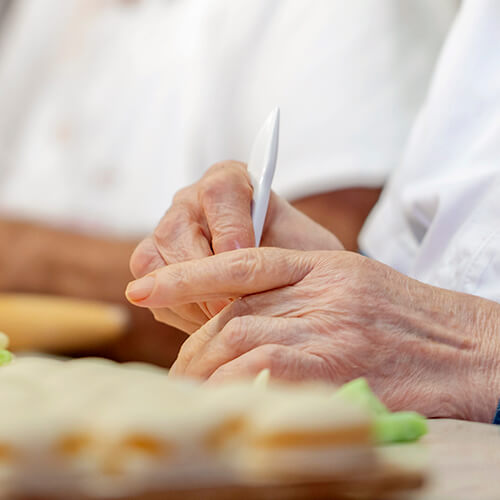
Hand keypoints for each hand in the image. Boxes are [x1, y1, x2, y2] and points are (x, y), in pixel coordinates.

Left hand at [126, 248, 499, 421]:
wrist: (466, 348)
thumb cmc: (405, 321)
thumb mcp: (349, 286)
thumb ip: (297, 295)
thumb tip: (242, 322)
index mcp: (320, 265)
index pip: (240, 262)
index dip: (186, 273)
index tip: (143, 286)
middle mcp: (317, 290)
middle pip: (231, 311)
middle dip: (196, 345)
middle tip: (179, 372)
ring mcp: (325, 325)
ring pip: (237, 340)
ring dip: (205, 369)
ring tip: (190, 392)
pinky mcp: (334, 364)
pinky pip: (261, 372)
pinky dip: (231, 386)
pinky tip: (220, 400)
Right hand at [128, 161, 341, 332]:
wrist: (286, 280)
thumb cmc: (298, 259)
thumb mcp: (306, 249)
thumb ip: (288, 251)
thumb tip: (262, 267)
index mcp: (230, 183)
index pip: (218, 193)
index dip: (232, 230)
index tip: (248, 259)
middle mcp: (191, 203)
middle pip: (175, 230)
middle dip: (204, 277)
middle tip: (232, 307)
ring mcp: (167, 233)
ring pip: (151, 262)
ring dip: (185, 297)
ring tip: (219, 319)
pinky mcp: (155, 266)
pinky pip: (149, 291)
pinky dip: (175, 311)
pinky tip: (206, 322)